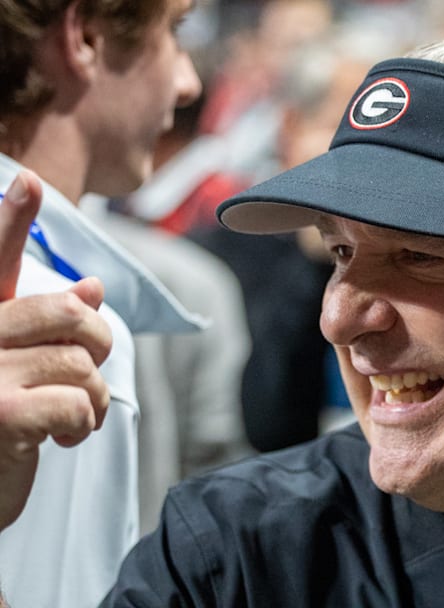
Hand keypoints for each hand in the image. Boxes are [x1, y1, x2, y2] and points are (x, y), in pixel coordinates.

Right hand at [0, 170, 112, 530]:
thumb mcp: (20, 370)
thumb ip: (46, 327)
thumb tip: (92, 286)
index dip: (11, 219)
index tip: (30, 181)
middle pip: (69, 312)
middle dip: (97, 346)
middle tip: (84, 377)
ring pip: (82, 362)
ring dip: (93, 397)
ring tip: (66, 417)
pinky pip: (78, 402)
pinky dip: (83, 424)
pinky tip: (60, 437)